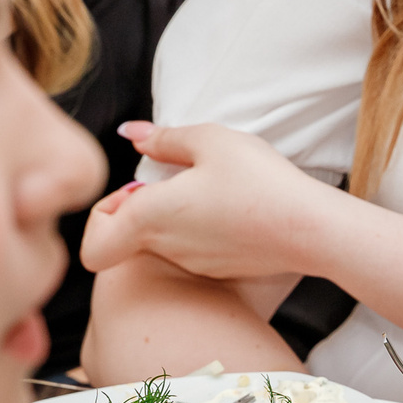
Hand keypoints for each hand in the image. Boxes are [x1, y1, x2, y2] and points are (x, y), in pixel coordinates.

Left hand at [77, 122, 340, 281]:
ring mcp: (193, 264)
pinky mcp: (220, 270)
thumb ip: (164, 136)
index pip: (93, 242)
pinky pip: (193, 250)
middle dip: (142, 208)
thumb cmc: (258, 181)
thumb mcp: (210, 140)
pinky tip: (234, 208)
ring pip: (162, 243)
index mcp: (150, 218)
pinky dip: (202, 230)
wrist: (309, 230)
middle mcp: (164, 249)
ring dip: (174, 217)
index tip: (135, 189)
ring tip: (212, 189)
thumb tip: (130, 133)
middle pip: (128, 238)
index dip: (103, 214)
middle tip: (175, 181)